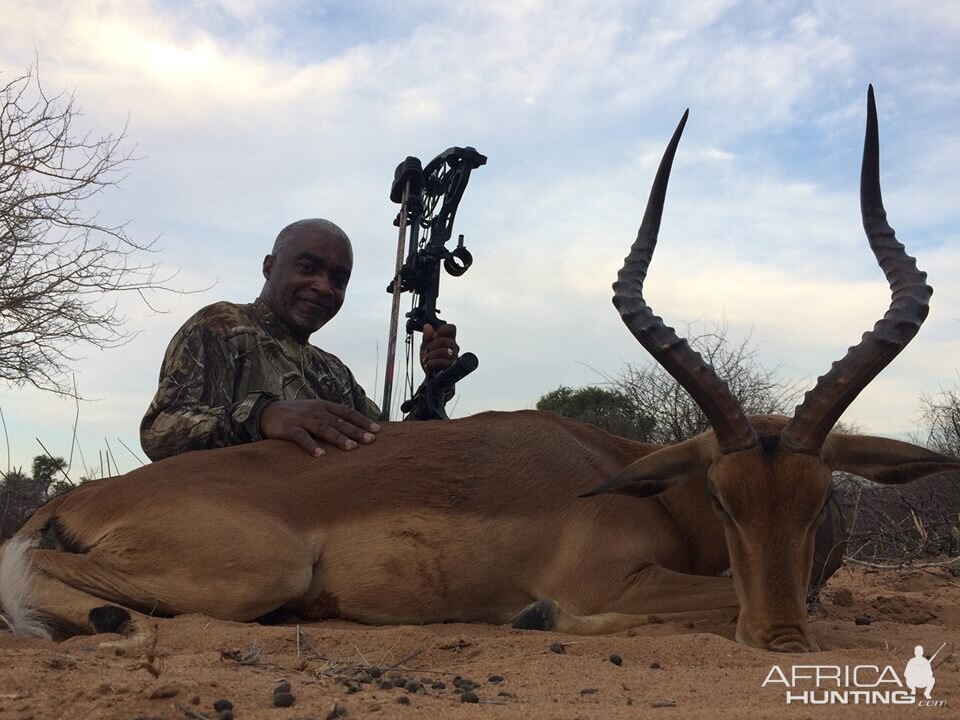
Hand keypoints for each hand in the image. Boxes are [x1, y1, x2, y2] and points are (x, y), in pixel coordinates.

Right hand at [259, 399, 380, 456]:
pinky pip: (302, 438)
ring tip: (352, 448)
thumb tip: (355, 429)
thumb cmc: (297, 414)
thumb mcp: (316, 411)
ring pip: (324, 428)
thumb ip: (332, 417)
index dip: (362, 420)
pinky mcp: (289, 428)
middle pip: (339, 421)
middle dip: (356, 431)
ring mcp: (303, 419)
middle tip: (371, 440)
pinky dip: (312, 446)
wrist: (267, 411)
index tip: (377, 430)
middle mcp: (316, 411)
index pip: (347, 412)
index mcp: (324, 406)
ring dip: (338, 438)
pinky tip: (321, 455)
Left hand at [420, 323, 458, 371]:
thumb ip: (426, 336)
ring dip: (430, 355)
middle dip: (432, 346)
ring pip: (444, 351)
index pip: (452, 328)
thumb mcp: (425, 346)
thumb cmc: (431, 359)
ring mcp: (454, 358)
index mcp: (449, 339)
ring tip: (427, 359)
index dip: (442, 330)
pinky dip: (432, 363)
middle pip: (446, 340)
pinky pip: (443, 362)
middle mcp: (454, 348)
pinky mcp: (451, 367)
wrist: (430, 376)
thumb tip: (427, 326)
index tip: (433, 336)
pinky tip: (429, 364)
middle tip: (427, 351)